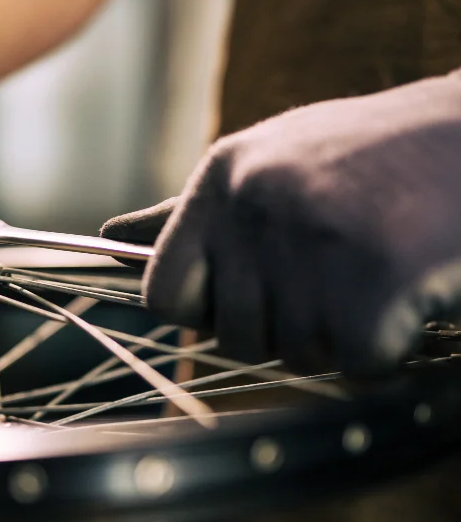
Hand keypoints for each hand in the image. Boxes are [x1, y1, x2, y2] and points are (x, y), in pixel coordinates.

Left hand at [102, 73, 460, 375]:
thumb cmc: (372, 158)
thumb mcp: (268, 164)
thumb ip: (187, 214)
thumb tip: (108, 241)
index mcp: (221, 177)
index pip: (162, 292)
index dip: (204, 314)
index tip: (249, 301)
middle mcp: (254, 203)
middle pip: (233, 336)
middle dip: (286, 328)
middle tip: (339, 277)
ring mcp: (312, 238)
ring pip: (297, 353)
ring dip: (344, 334)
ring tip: (379, 269)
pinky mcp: (374, 277)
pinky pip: (359, 363)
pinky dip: (391, 348)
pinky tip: (412, 292)